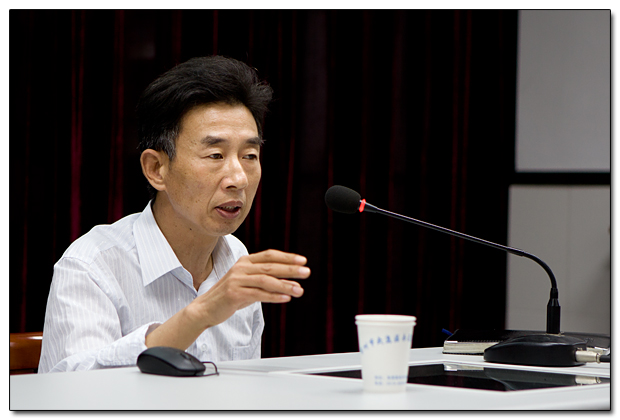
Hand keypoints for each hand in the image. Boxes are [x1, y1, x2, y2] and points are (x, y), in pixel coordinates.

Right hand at [187, 249, 309, 329]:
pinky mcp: (234, 294)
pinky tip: (286, 298)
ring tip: (300, 290)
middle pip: (270, 266)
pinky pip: (258, 294)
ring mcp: (236, 280)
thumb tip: (291, 282)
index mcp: (245, 261)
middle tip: (307, 272)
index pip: (269, 255)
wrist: (206, 308)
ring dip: (285, 285)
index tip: (303, 260)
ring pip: (266, 280)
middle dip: (290, 269)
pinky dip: (274, 296)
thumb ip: (265, 280)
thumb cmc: (230, 296)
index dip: (287, 257)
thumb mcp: (248, 283)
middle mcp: (241, 268)